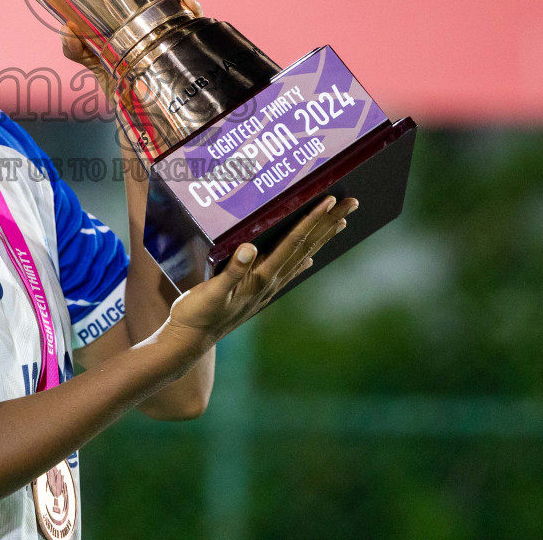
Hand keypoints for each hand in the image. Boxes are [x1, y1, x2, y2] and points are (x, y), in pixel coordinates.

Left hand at [60, 0, 200, 93]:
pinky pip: (194, 15)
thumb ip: (72, 43)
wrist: (125, 100)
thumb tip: (68, 28)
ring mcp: (172, 17)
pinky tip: (186, 5)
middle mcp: (155, 2)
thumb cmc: (106, 67)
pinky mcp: (184, 35)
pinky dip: (192, 6)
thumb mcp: (83, 53)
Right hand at [161, 195, 358, 351]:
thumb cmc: (198, 315)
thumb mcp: (212, 291)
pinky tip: (310, 260)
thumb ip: (232, 271)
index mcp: (262, 277)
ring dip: (322, 237)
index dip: (311, 220)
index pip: (292, 243)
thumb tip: (249, 248)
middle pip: (306, 247)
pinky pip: (288, 272)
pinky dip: (302, 260)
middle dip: (328, 224)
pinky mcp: (258, 293)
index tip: (328, 201)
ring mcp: (267, 289)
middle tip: (352, 203)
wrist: (190, 341)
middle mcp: (271, 282)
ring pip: (302, 257)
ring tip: (340, 221)